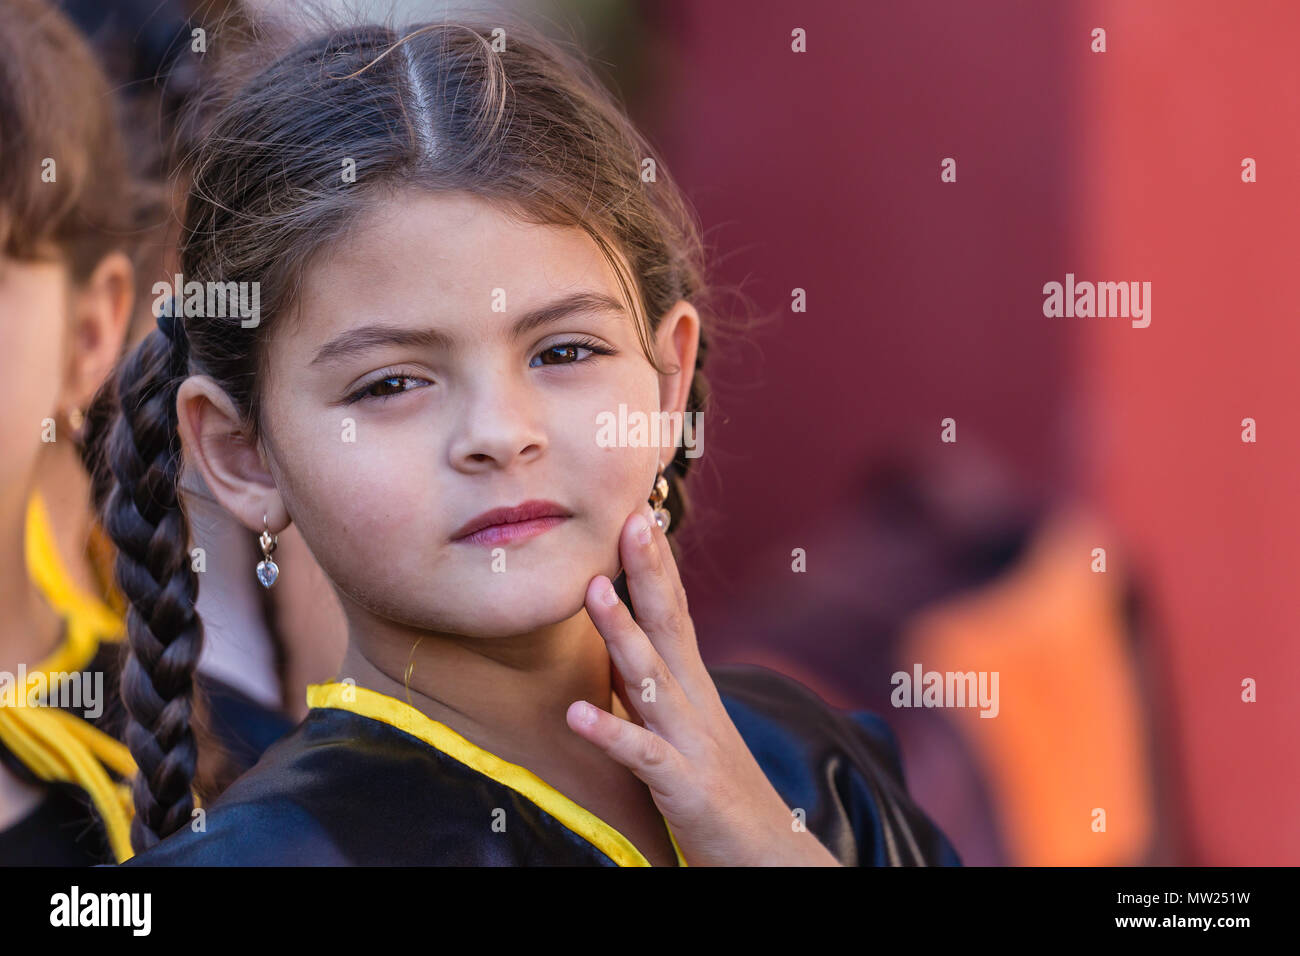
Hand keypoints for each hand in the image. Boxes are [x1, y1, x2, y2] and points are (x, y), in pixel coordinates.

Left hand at [565, 503, 841, 865]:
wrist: (773, 859)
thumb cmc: (720, 795)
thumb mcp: (683, 732)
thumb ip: (651, 691)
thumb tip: (617, 651)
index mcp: (694, 689)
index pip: (674, 614)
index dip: (656, 565)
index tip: (638, 515)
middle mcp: (696, 705)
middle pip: (671, 627)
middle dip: (648, 572)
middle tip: (630, 519)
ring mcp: (694, 743)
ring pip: (653, 679)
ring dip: (622, 634)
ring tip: (593, 590)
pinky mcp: (686, 787)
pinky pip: (644, 756)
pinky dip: (611, 733)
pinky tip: (575, 715)